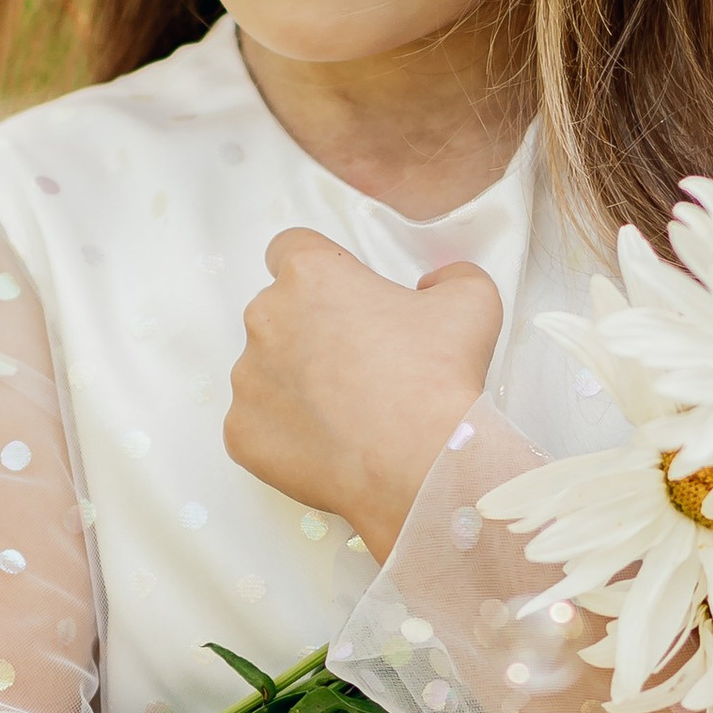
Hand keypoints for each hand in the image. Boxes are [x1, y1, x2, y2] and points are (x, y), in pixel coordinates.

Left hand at [226, 231, 501, 552]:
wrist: (421, 462)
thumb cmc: (440, 377)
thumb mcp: (472, 301)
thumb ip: (450, 276)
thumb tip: (431, 287)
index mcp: (310, 275)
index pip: (290, 250)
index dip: (317, 271)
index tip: (339, 296)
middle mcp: (266, 319)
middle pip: (277, 313)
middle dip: (309, 332)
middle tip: (357, 363)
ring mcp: (248, 379)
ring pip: (265, 371)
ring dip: (295, 383)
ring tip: (346, 411)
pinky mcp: (241, 432)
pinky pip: (257, 425)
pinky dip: (286, 433)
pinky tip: (330, 444)